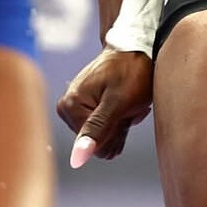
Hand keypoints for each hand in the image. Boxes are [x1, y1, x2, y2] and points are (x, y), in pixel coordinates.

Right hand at [56, 48, 154, 165]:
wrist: (138, 47)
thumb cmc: (132, 71)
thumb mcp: (119, 103)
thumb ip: (98, 130)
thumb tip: (77, 159)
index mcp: (70, 106)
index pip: (96, 147)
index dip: (117, 131)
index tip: (125, 108)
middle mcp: (67, 107)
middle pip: (98, 143)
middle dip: (119, 127)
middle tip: (129, 105)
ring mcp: (76, 106)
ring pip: (104, 136)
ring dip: (122, 123)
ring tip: (128, 102)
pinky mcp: (86, 106)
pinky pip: (105, 126)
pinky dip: (120, 119)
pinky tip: (126, 104)